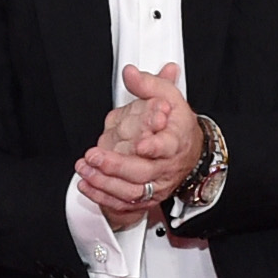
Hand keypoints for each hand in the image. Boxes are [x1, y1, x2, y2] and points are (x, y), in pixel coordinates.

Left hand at [75, 62, 201, 220]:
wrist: (191, 151)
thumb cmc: (178, 125)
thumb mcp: (169, 97)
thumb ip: (148, 84)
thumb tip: (130, 73)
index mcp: (175, 140)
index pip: (167, 146)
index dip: (154, 147)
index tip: (140, 145)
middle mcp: (167, 166)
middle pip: (143, 172)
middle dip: (116, 166)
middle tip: (94, 156)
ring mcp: (157, 184)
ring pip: (132, 191)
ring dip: (104, 183)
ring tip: (85, 169)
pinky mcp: (148, 197)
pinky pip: (125, 204)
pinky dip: (103, 197)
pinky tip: (87, 185)